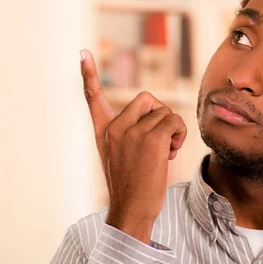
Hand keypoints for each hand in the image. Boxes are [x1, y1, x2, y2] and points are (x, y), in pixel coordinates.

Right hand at [80, 49, 186, 243]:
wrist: (131, 211)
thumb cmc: (130, 187)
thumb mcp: (120, 156)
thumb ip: (130, 134)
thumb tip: (159, 116)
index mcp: (104, 131)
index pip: (93, 98)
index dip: (88, 74)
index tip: (83, 52)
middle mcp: (114, 128)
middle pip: (147, 99)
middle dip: (160, 114)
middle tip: (161, 138)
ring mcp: (131, 132)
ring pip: (165, 113)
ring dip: (173, 130)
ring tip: (165, 152)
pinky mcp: (150, 139)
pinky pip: (174, 122)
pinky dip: (179, 135)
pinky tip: (171, 153)